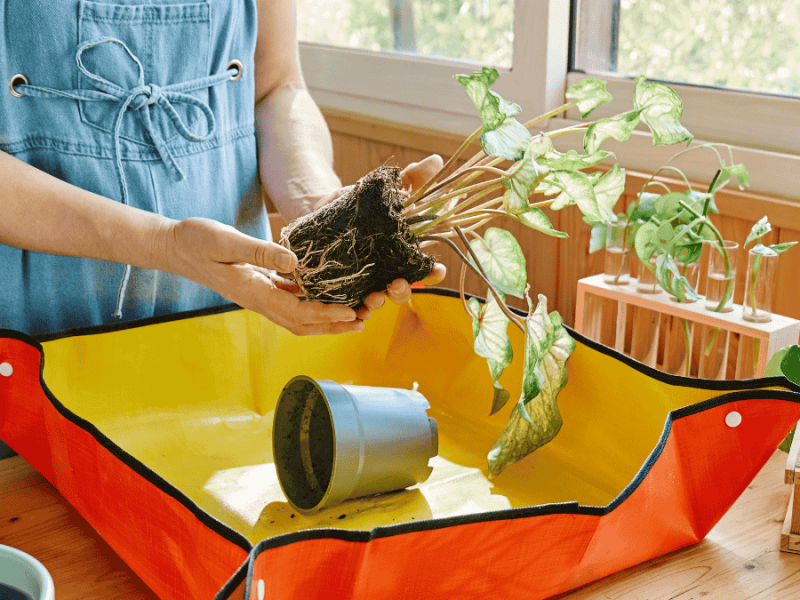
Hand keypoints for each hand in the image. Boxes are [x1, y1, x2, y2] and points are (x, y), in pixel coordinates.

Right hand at [160, 217, 363, 335]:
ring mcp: (259, 296)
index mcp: (252, 292)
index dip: (325, 314)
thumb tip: (294, 261)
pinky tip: (327, 295)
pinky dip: (311, 303)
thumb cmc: (197, 240)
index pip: (296, 312)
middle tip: (362, 321)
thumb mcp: (226, 240)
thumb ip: (260, 252)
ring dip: (325, 318)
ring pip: (297, 316)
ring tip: (353, 314)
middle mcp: (258, 300)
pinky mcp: (259, 288)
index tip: (350, 313)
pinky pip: (290, 302)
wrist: (175, 247)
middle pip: (301, 323)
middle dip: (332, 326)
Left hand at [313, 154, 447, 316]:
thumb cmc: (360, 201)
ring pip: (380, 299)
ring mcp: (368, 280)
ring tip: (373, 297)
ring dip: (379, 302)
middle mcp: (389, 270)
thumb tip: (436, 159)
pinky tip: (355, 312)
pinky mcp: (346, 285)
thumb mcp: (384, 190)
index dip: (434, 273)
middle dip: (404, 290)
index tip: (437, 270)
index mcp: (405, 253)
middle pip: (405, 288)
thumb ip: (411, 179)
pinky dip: (356, 311)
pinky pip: (353, 304)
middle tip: (397, 284)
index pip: (426, 268)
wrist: (321, 208)